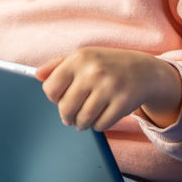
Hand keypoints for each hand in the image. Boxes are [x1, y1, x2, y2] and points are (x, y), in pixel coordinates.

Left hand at [36, 47, 181, 130]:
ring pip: (82, 120)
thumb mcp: (84, 57)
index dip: (54, 98)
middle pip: (65, 108)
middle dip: (67, 115)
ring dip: (81, 123)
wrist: (144, 71)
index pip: (51, 88)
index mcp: (79, 58)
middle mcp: (93, 71)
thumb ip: (58, 65)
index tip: (60, 99)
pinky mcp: (123, 103)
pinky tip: (101, 115)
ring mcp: (109, 87)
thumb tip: (37, 75)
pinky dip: (97, 125)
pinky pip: (100, 125)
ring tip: (84, 118)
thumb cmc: (108, 64)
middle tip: (71, 115)